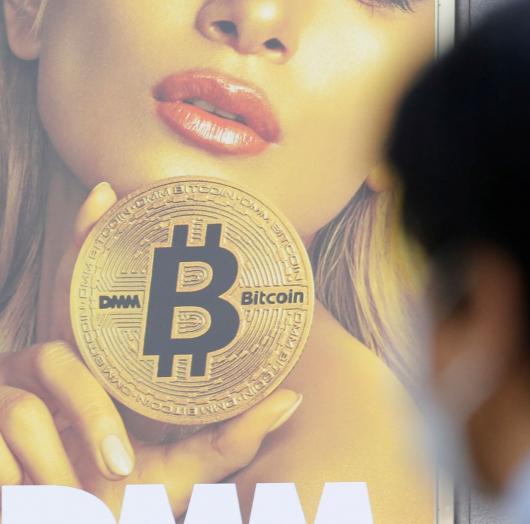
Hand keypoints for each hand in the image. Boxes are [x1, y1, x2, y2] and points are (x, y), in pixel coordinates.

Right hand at [0, 182, 302, 515]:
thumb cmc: (132, 498)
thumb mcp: (189, 466)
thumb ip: (235, 437)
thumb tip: (294, 397)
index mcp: (102, 365)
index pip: (94, 293)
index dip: (91, 242)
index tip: (108, 192)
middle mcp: (57, 364)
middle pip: (60, 300)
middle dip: (76, 267)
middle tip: (103, 233)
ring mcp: (15, 391)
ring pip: (43, 382)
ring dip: (84, 428)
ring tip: (116, 471)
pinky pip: (11, 426)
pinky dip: (30, 465)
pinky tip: (40, 488)